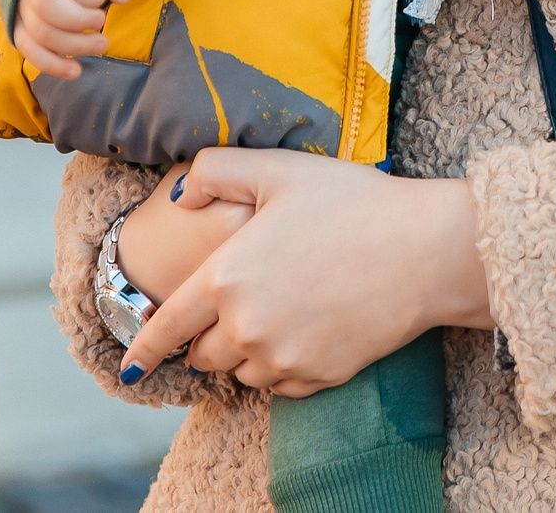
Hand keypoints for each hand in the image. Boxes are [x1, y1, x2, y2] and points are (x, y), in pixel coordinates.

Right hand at [15, 0, 131, 78]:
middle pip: (45, 3)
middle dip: (79, 21)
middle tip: (102, 23)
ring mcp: (21, 1)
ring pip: (37, 29)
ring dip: (72, 45)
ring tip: (101, 45)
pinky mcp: (17, 23)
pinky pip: (26, 48)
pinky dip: (51, 64)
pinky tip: (75, 71)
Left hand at [116, 148, 492, 397]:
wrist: (426, 249)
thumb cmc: (354, 202)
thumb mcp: (279, 168)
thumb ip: (216, 171)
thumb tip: (179, 195)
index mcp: (226, 278)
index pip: (165, 327)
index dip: (142, 347)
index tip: (129, 366)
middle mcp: (246, 327)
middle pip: (202, 356)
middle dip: (207, 337)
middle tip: (237, 306)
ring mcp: (283, 358)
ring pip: (241, 374)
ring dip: (245, 354)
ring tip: (278, 314)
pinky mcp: (319, 376)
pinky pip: (281, 387)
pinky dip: (282, 368)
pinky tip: (306, 333)